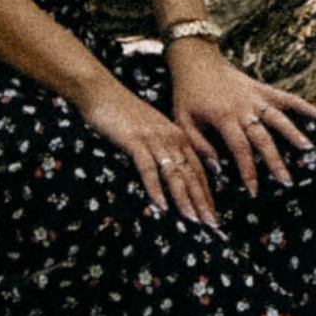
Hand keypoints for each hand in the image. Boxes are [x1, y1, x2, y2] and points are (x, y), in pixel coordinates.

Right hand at [77, 73, 222, 226]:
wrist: (103, 92)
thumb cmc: (124, 113)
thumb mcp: (152, 129)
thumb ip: (165, 147)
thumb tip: (173, 171)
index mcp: (177, 135)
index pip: (198, 169)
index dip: (207, 193)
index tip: (213, 214)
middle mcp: (170, 138)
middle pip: (191, 174)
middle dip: (202, 201)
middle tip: (212, 224)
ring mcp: (154, 139)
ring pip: (174, 174)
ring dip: (184, 199)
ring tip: (192, 219)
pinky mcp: (135, 141)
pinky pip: (148, 169)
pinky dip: (156, 189)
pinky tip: (162, 206)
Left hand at [164, 40, 315, 197]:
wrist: (194, 60)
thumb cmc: (187, 94)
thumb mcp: (182, 120)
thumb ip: (198, 145)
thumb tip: (217, 168)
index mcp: (222, 117)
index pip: (240, 148)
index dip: (248, 170)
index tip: (255, 191)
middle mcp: (243, 107)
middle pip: (263, 137)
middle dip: (275, 160)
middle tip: (287, 181)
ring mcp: (255, 96)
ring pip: (279, 116)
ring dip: (294, 133)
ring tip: (309, 150)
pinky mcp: (263, 88)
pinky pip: (287, 98)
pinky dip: (306, 107)